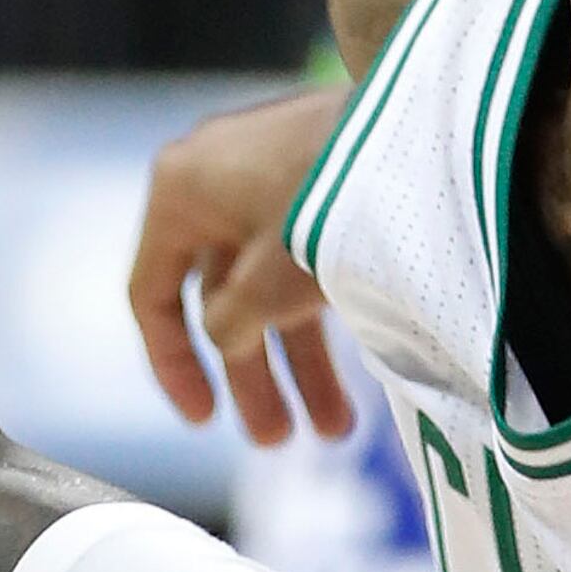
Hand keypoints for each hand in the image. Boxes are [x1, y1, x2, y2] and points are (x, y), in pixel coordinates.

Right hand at [131, 86, 357, 444]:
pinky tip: (356, 370)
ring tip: (336, 429)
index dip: (173, 365)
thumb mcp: (264, 284)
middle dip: (254, 376)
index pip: (149, 293)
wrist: (420, 130)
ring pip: (271, 284)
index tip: (202, 421)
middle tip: (278, 440)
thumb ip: (229, 325)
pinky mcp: (322, 176)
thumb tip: (228, 338)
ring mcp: (270, 174)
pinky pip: (304, 257)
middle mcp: (214, 178)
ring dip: (299, 359)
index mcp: (178, 191)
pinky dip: (321, 313)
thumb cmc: (325, 206)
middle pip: (219, 299)